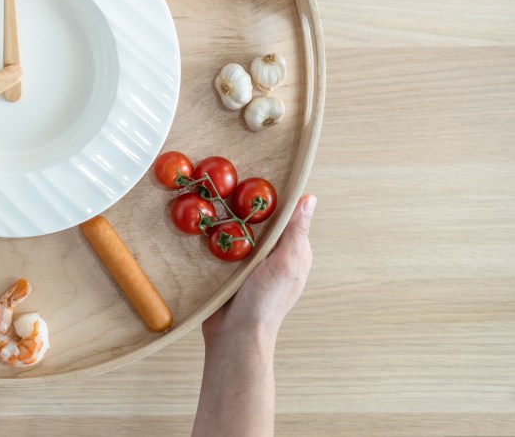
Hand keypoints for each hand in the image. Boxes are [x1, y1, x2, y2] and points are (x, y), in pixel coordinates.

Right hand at [203, 194, 315, 342]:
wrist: (235, 335)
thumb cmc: (265, 301)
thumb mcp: (285, 263)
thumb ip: (295, 232)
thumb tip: (309, 198)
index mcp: (293, 252)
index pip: (287, 216)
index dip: (274, 198)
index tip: (256, 178)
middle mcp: (274, 255)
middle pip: (261, 221)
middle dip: (246, 206)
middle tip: (227, 187)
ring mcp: (251, 263)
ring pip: (240, 232)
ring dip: (228, 220)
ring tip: (212, 201)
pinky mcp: (230, 269)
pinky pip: (224, 246)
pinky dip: (216, 237)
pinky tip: (204, 226)